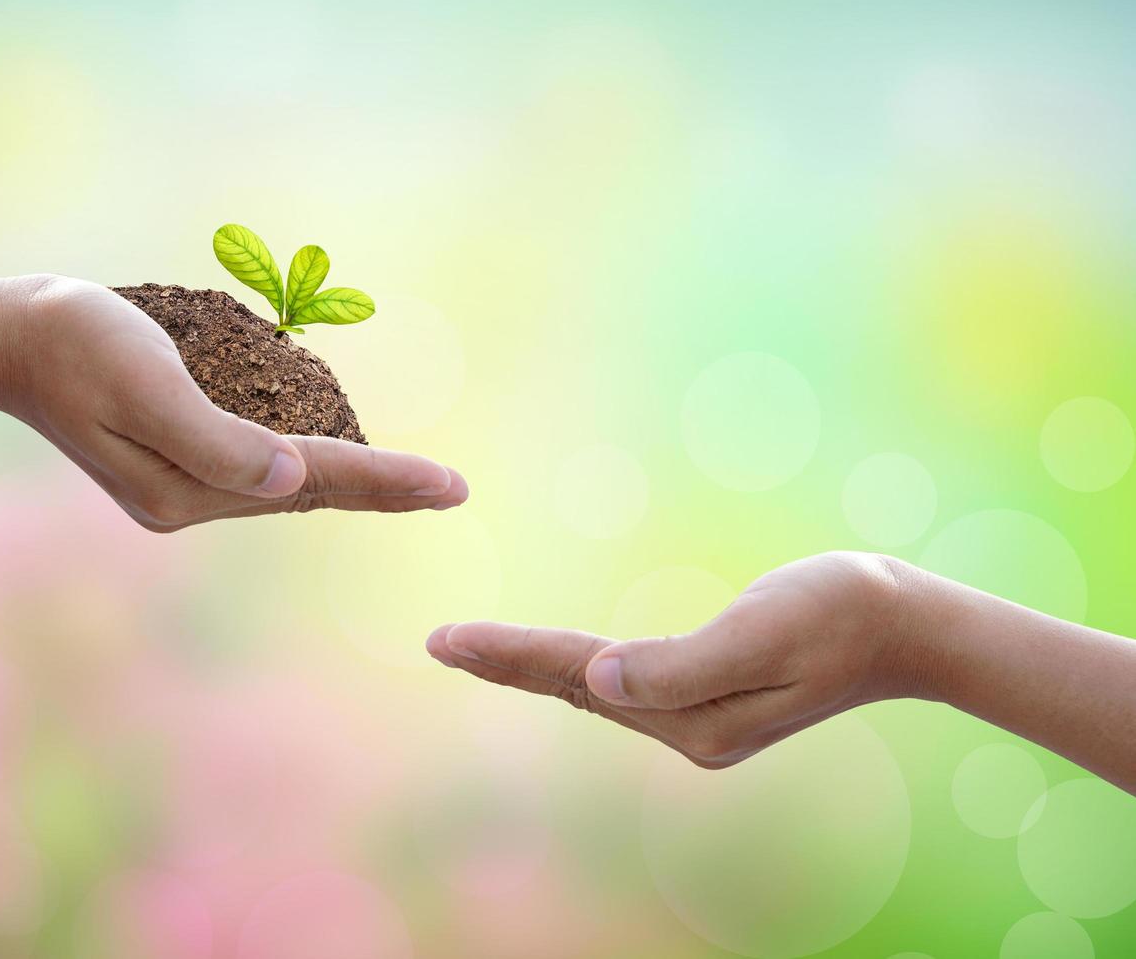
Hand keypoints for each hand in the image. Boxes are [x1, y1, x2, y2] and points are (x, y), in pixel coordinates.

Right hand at [0, 275, 466, 531]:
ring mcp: (179, 487)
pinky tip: (334, 462)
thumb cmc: (74, 344)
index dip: (387, 479)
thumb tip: (292, 480)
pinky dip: (307, 464)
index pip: (310, 481)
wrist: (6, 336)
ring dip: (349, 481)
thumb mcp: (146, 384)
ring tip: (412, 484)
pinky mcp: (172, 464)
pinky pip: (259, 469)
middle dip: (382, 490)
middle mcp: (188, 500)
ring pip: (286, 486)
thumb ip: (217, 439)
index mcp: (187, 490)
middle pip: (307, 494)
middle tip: (453, 491)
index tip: (453, 486)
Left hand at [425, 552, 922, 767]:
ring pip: (594, 690)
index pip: (578, 679)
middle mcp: (688, 730)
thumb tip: (600, 681)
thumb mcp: (762, 632)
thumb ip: (681, 664)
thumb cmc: (841, 613)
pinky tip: (556, 663)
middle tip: (437, 642)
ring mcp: (699, 719)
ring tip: (473, 650)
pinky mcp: (710, 698)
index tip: (443, 639)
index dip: (508, 655)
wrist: (905, 625)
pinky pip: (623, 683)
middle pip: (574, 690)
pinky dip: (575, 668)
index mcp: (694, 719)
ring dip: (532, 668)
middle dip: (503, 665)